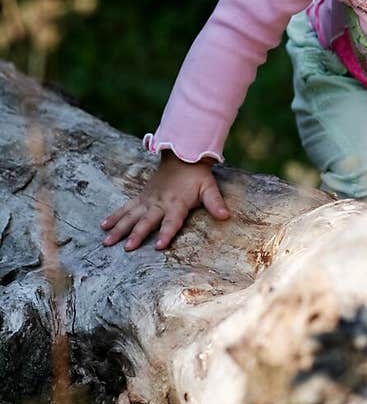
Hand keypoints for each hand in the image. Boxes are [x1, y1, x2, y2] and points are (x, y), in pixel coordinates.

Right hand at [100, 153, 229, 251]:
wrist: (183, 155)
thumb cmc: (197, 176)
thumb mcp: (209, 187)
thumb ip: (215, 202)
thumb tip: (226, 216)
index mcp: (177, 203)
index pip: (172, 222)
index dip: (166, 233)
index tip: (159, 246)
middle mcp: (160, 203)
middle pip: (147, 221)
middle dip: (137, 234)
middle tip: (127, 248)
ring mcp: (148, 200)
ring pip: (131, 216)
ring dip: (119, 228)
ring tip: (107, 241)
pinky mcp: (142, 197)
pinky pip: (126, 207)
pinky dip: (115, 216)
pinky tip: (103, 226)